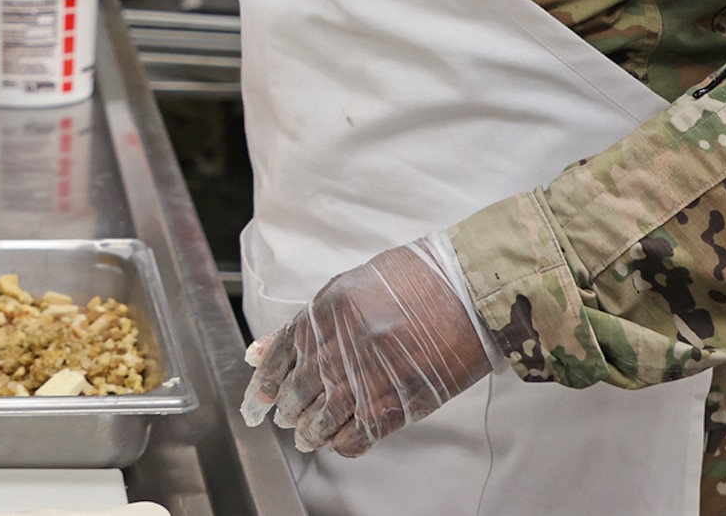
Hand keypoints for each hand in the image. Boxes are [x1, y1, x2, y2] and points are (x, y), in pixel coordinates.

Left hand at [241, 240, 491, 456]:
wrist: (465, 292)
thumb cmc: (413, 281)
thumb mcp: (347, 289)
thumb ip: (304, 325)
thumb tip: (259, 351)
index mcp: (321, 316)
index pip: (278, 359)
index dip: (267, 382)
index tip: (263, 396)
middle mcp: (336, 350)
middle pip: (297, 394)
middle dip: (288, 410)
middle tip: (289, 418)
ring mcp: (363, 381)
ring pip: (320, 421)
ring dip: (311, 432)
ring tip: (309, 435)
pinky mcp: (393, 406)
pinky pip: (354, 438)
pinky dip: (342, 444)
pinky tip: (340, 440)